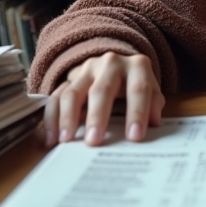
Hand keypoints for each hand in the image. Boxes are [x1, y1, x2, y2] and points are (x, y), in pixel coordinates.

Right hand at [43, 52, 165, 147]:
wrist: (116, 64)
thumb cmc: (135, 84)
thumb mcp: (151, 90)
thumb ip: (154, 105)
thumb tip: (154, 123)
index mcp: (136, 66)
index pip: (138, 89)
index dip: (137, 112)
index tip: (135, 137)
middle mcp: (110, 64)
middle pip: (101, 90)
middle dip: (97, 117)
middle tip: (93, 142)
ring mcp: (86, 70)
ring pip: (73, 92)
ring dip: (68, 118)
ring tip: (66, 141)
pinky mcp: (68, 79)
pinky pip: (54, 97)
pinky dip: (51, 119)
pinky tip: (51, 138)